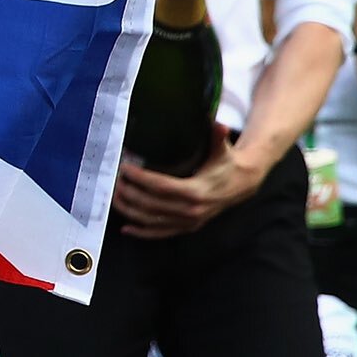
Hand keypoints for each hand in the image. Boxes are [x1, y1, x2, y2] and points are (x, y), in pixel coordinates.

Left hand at [114, 125, 265, 238]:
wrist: (242, 184)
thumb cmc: (226, 163)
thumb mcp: (223, 149)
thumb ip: (218, 136)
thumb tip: (218, 123)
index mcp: (197, 191)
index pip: (162, 186)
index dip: (141, 178)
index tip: (125, 168)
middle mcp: (192, 210)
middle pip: (153, 205)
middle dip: (130, 193)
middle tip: (114, 181)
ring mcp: (189, 222)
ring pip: (154, 221)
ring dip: (131, 211)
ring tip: (114, 198)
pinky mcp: (187, 228)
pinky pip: (162, 233)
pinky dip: (143, 233)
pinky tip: (127, 228)